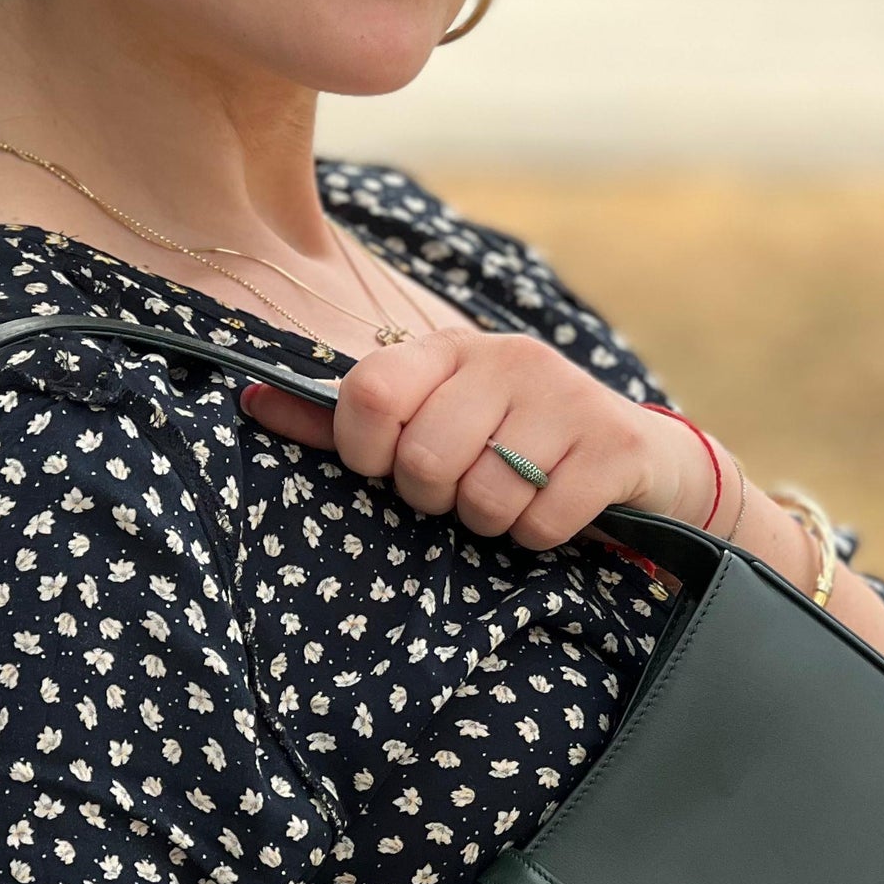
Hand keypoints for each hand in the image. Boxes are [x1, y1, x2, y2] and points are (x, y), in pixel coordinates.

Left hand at [237, 327, 717, 549]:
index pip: (368, 392)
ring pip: (484, 497)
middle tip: (459, 489)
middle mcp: (508, 358)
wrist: (636, 456)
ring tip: (509, 496)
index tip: (388, 466)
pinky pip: (542, 521)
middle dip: (434, 496)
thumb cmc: (508, 442)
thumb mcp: (433, 417)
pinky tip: (553, 509)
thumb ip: (344, 419)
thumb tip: (247, 400)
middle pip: (425, 459)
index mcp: (451, 348)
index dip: (365, 450)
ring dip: (490, 520)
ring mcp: (565, 397)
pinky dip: (539, 534)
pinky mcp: (612, 445)